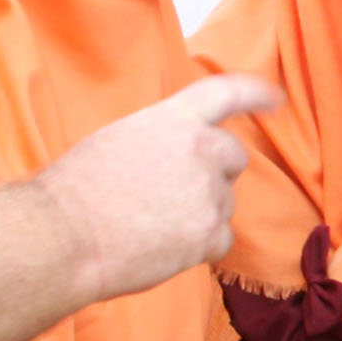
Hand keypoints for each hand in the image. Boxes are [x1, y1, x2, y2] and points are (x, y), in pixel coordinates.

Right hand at [39, 74, 281, 299]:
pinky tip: (164, 246)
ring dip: (200, 211)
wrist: (66, 236)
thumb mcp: (119, 140)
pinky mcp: (209, 233)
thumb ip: (160, 140)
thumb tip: (174, 160)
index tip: (275, 98)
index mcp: (174, 119)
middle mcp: (200, 149)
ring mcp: (209, 193)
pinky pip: (221, 238)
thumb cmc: (76, 190)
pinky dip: (200, 246)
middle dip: (215, 172)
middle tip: (176, 191)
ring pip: (224, 201)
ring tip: (152, 223)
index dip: (255, 94)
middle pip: (233, 157)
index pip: (226, 93)